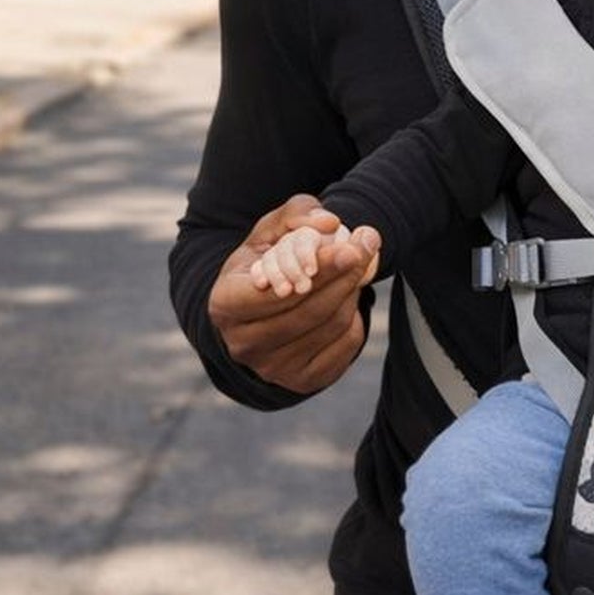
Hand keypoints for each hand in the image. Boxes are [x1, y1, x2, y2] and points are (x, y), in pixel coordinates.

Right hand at [209, 194, 381, 394]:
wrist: (263, 308)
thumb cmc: (267, 260)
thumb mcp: (272, 229)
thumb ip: (298, 213)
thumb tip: (330, 223)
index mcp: (224, 304)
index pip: (275, 292)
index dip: (316, 270)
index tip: (349, 247)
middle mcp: (242, 344)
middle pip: (308, 310)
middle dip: (343, 275)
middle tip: (369, 246)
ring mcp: (271, 368)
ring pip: (330, 325)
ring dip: (350, 292)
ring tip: (356, 269)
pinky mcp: (302, 381)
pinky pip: (345, 346)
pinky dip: (355, 318)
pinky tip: (348, 299)